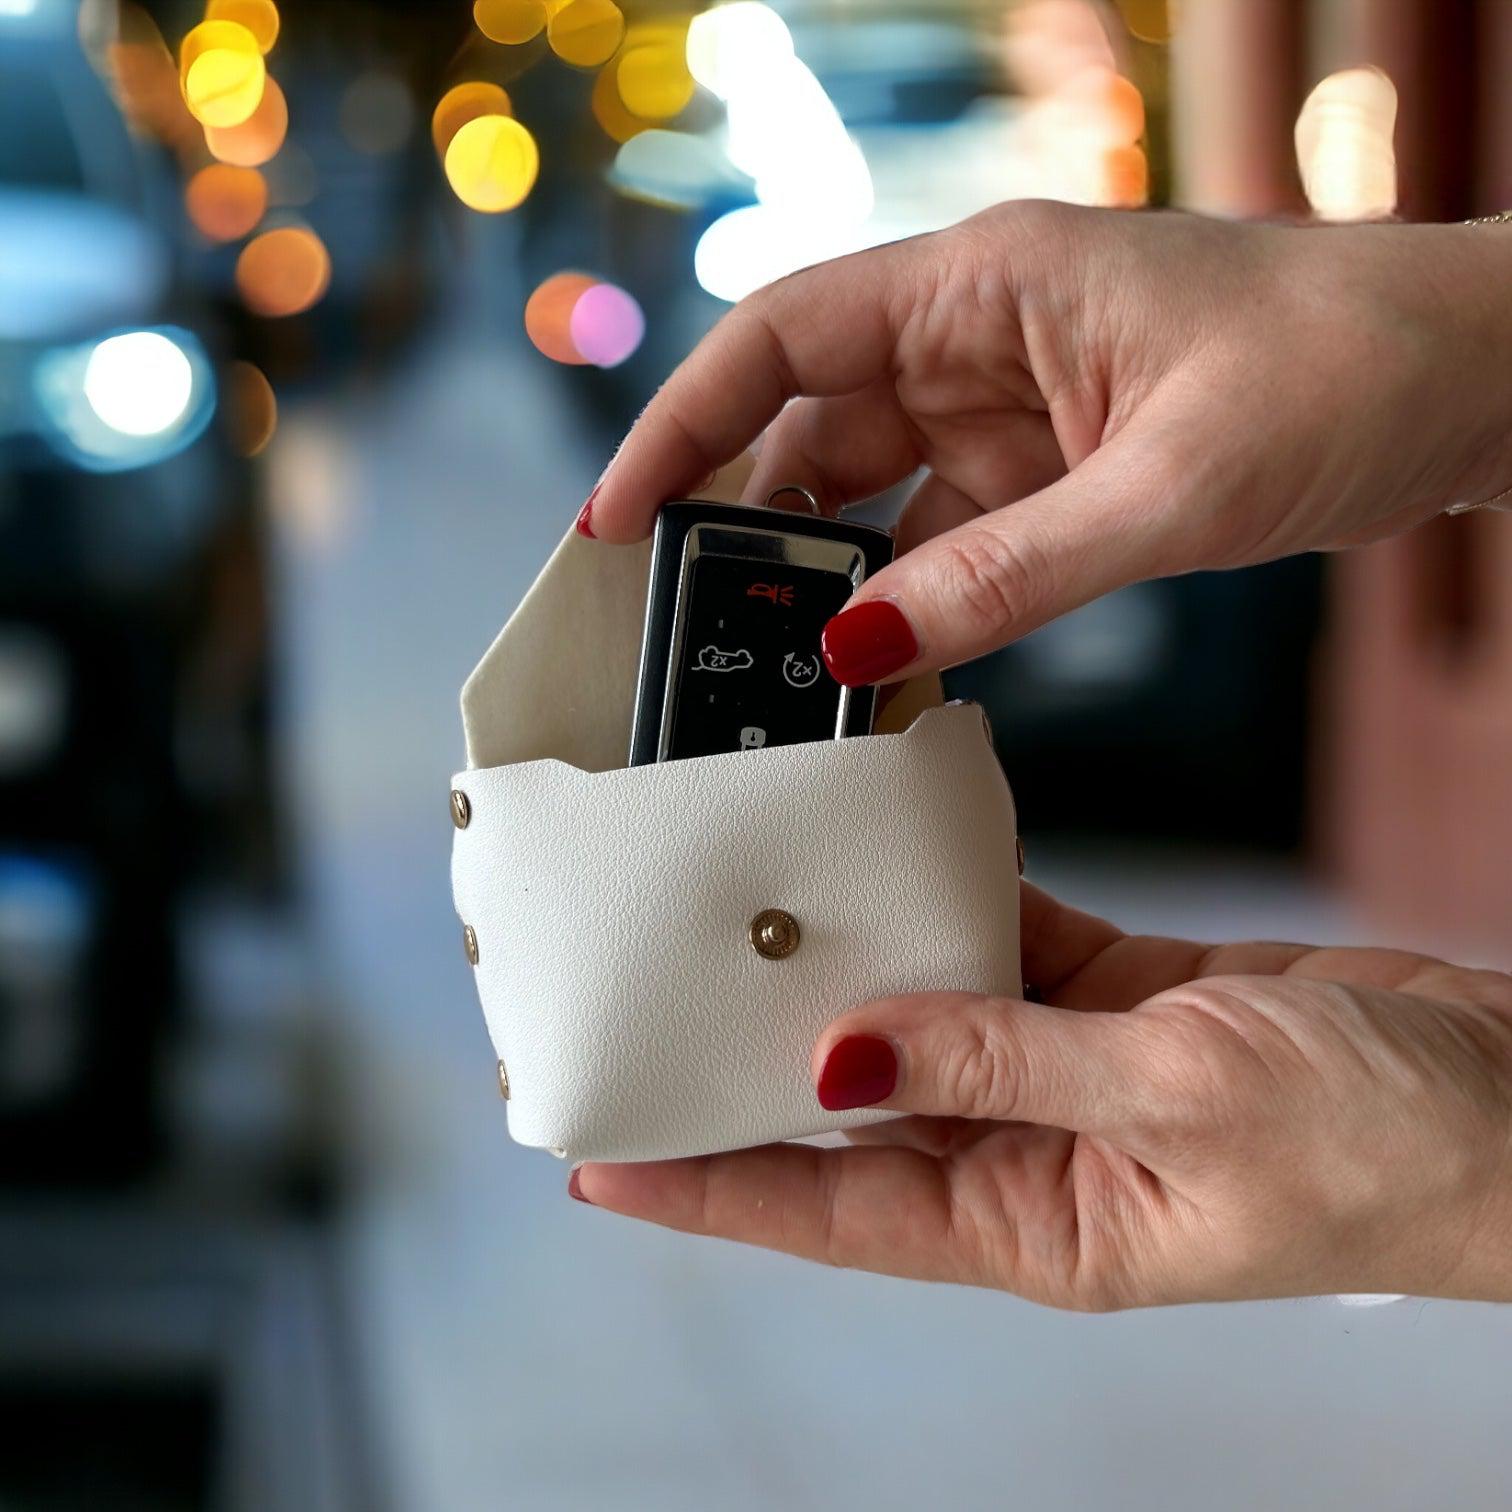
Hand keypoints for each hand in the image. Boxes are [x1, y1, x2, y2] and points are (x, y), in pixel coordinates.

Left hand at [571, 885, 1511, 1307]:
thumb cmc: (1385, 1145)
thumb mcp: (1179, 1097)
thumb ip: (1004, 1060)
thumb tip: (848, 1057)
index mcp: (1039, 1222)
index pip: (831, 1215)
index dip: (710, 1190)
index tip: (605, 1161)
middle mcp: (1037, 1157)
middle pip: (861, 1112)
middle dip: (762, 1064)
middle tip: (660, 1003)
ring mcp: (1076, 1077)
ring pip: (931, 1016)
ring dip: (861, 964)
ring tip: (761, 908)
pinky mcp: (1124, 1007)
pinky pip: (1016, 950)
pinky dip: (966, 902)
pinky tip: (909, 853)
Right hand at [585, 204, 1511, 683]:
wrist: (1472, 381)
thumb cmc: (1348, 369)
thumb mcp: (1169, 489)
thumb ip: (1005, 576)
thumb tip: (864, 650)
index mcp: (989, 280)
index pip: (785, 336)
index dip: (684, 422)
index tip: (617, 516)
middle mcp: (980, 335)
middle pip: (811, 426)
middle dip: (743, 525)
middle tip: (686, 632)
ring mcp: (1012, 406)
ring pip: (871, 493)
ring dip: (823, 577)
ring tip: (770, 669)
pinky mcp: (1051, 471)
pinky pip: (942, 539)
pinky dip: (906, 602)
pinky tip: (880, 664)